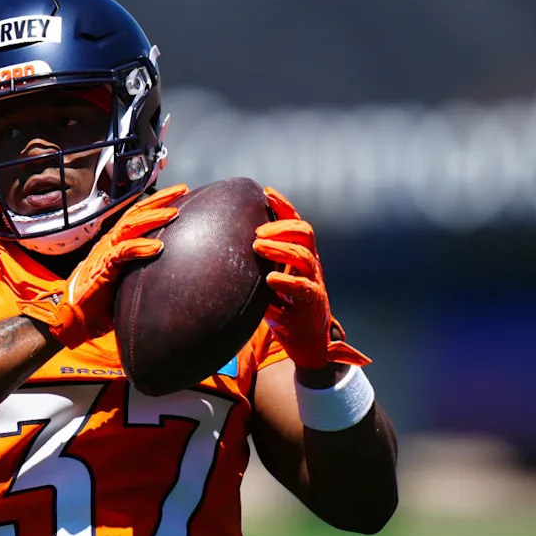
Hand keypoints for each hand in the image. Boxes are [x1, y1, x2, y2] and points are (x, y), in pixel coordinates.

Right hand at [18, 184, 188, 348]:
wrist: (72, 317)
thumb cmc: (99, 303)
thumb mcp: (126, 282)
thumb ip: (143, 272)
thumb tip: (171, 273)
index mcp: (116, 243)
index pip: (138, 216)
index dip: (157, 203)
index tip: (181, 195)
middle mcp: (110, 242)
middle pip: (136, 213)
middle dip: (160, 200)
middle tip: (183, 190)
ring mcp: (105, 252)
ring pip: (130, 226)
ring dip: (153, 218)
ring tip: (174, 213)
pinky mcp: (101, 267)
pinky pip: (122, 252)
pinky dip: (140, 247)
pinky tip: (158, 246)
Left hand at [252, 187, 370, 370]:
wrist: (307, 342)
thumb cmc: (284, 308)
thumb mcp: (269, 281)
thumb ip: (257, 265)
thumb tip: (222, 246)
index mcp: (301, 255)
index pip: (296, 223)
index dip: (284, 206)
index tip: (266, 193)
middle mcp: (310, 265)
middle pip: (304, 233)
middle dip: (281, 227)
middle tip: (256, 233)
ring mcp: (314, 283)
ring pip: (305, 257)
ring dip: (280, 248)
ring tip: (258, 246)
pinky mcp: (311, 305)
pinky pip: (303, 289)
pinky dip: (286, 282)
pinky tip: (270, 279)